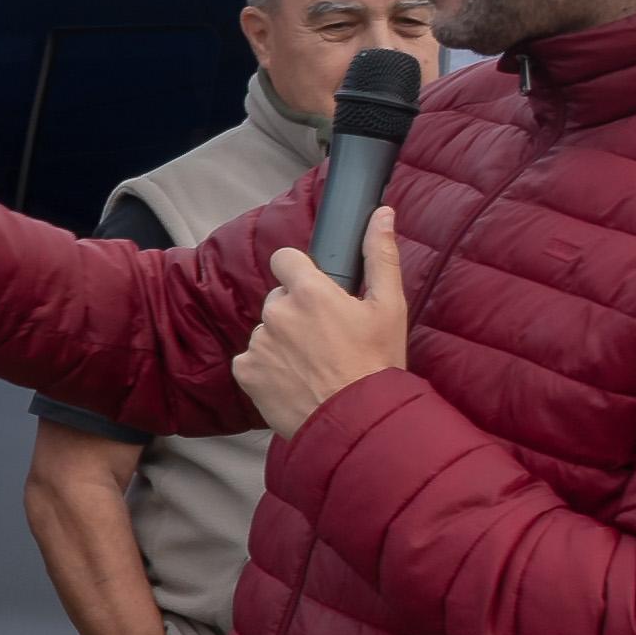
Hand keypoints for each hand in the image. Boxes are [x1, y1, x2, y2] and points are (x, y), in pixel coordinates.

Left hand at [236, 209, 412, 435]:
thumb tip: (382, 213)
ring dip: (284, 341)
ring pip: (267, 330)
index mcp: (309, 291)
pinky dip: (268, 367)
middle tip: (326, 339)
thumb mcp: (389, 306)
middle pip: (279, 299)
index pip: (284, 258)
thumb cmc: (377, 363)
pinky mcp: (246, 371)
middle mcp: (277, 312)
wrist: (357, 421)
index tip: (317, 293)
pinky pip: (252, 359)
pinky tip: (295, 380)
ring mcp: (258, 342)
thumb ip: (380, 255)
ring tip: (314, 365)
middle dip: (297, 312)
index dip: (299, 272)